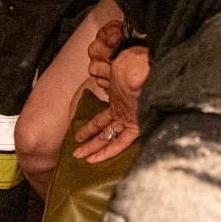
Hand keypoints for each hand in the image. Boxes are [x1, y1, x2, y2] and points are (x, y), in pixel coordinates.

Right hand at [75, 26, 146, 163]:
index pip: (104, 120)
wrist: (144, 65)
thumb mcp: (116, 67)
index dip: (92, 128)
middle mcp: (124, 112)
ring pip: (108, 138)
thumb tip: (92, 69)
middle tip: (76, 152)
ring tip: (78, 156)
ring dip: (92, 147)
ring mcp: (128, 118)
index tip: (79, 135)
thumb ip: (104, 70)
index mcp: (120, 103)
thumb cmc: (133, 62)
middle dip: (90, 142)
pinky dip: (106, 152)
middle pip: (104, 131)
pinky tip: (93, 159)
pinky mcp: (135, 124)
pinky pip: (119, 142)